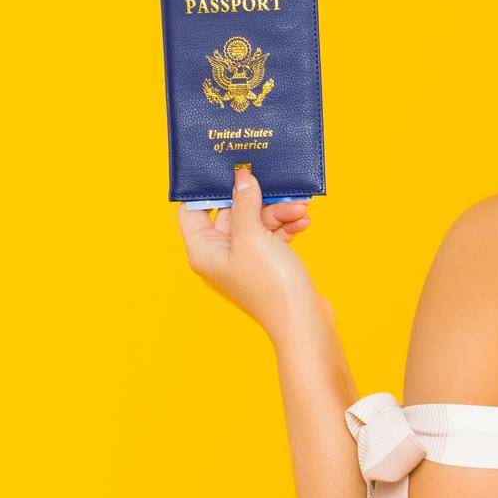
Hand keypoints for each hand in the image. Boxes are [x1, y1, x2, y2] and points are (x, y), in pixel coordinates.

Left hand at [177, 166, 320, 339]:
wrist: (304, 323)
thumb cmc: (271, 285)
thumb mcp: (253, 236)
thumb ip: (244, 203)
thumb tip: (241, 177)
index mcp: (203, 251)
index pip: (193, 211)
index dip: (209, 192)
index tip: (230, 174)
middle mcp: (220, 256)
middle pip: (232, 214)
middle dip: (259, 201)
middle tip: (279, 190)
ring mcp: (245, 262)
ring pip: (257, 224)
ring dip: (279, 214)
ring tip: (300, 210)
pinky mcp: (267, 266)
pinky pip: (272, 238)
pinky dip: (286, 228)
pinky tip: (303, 222)